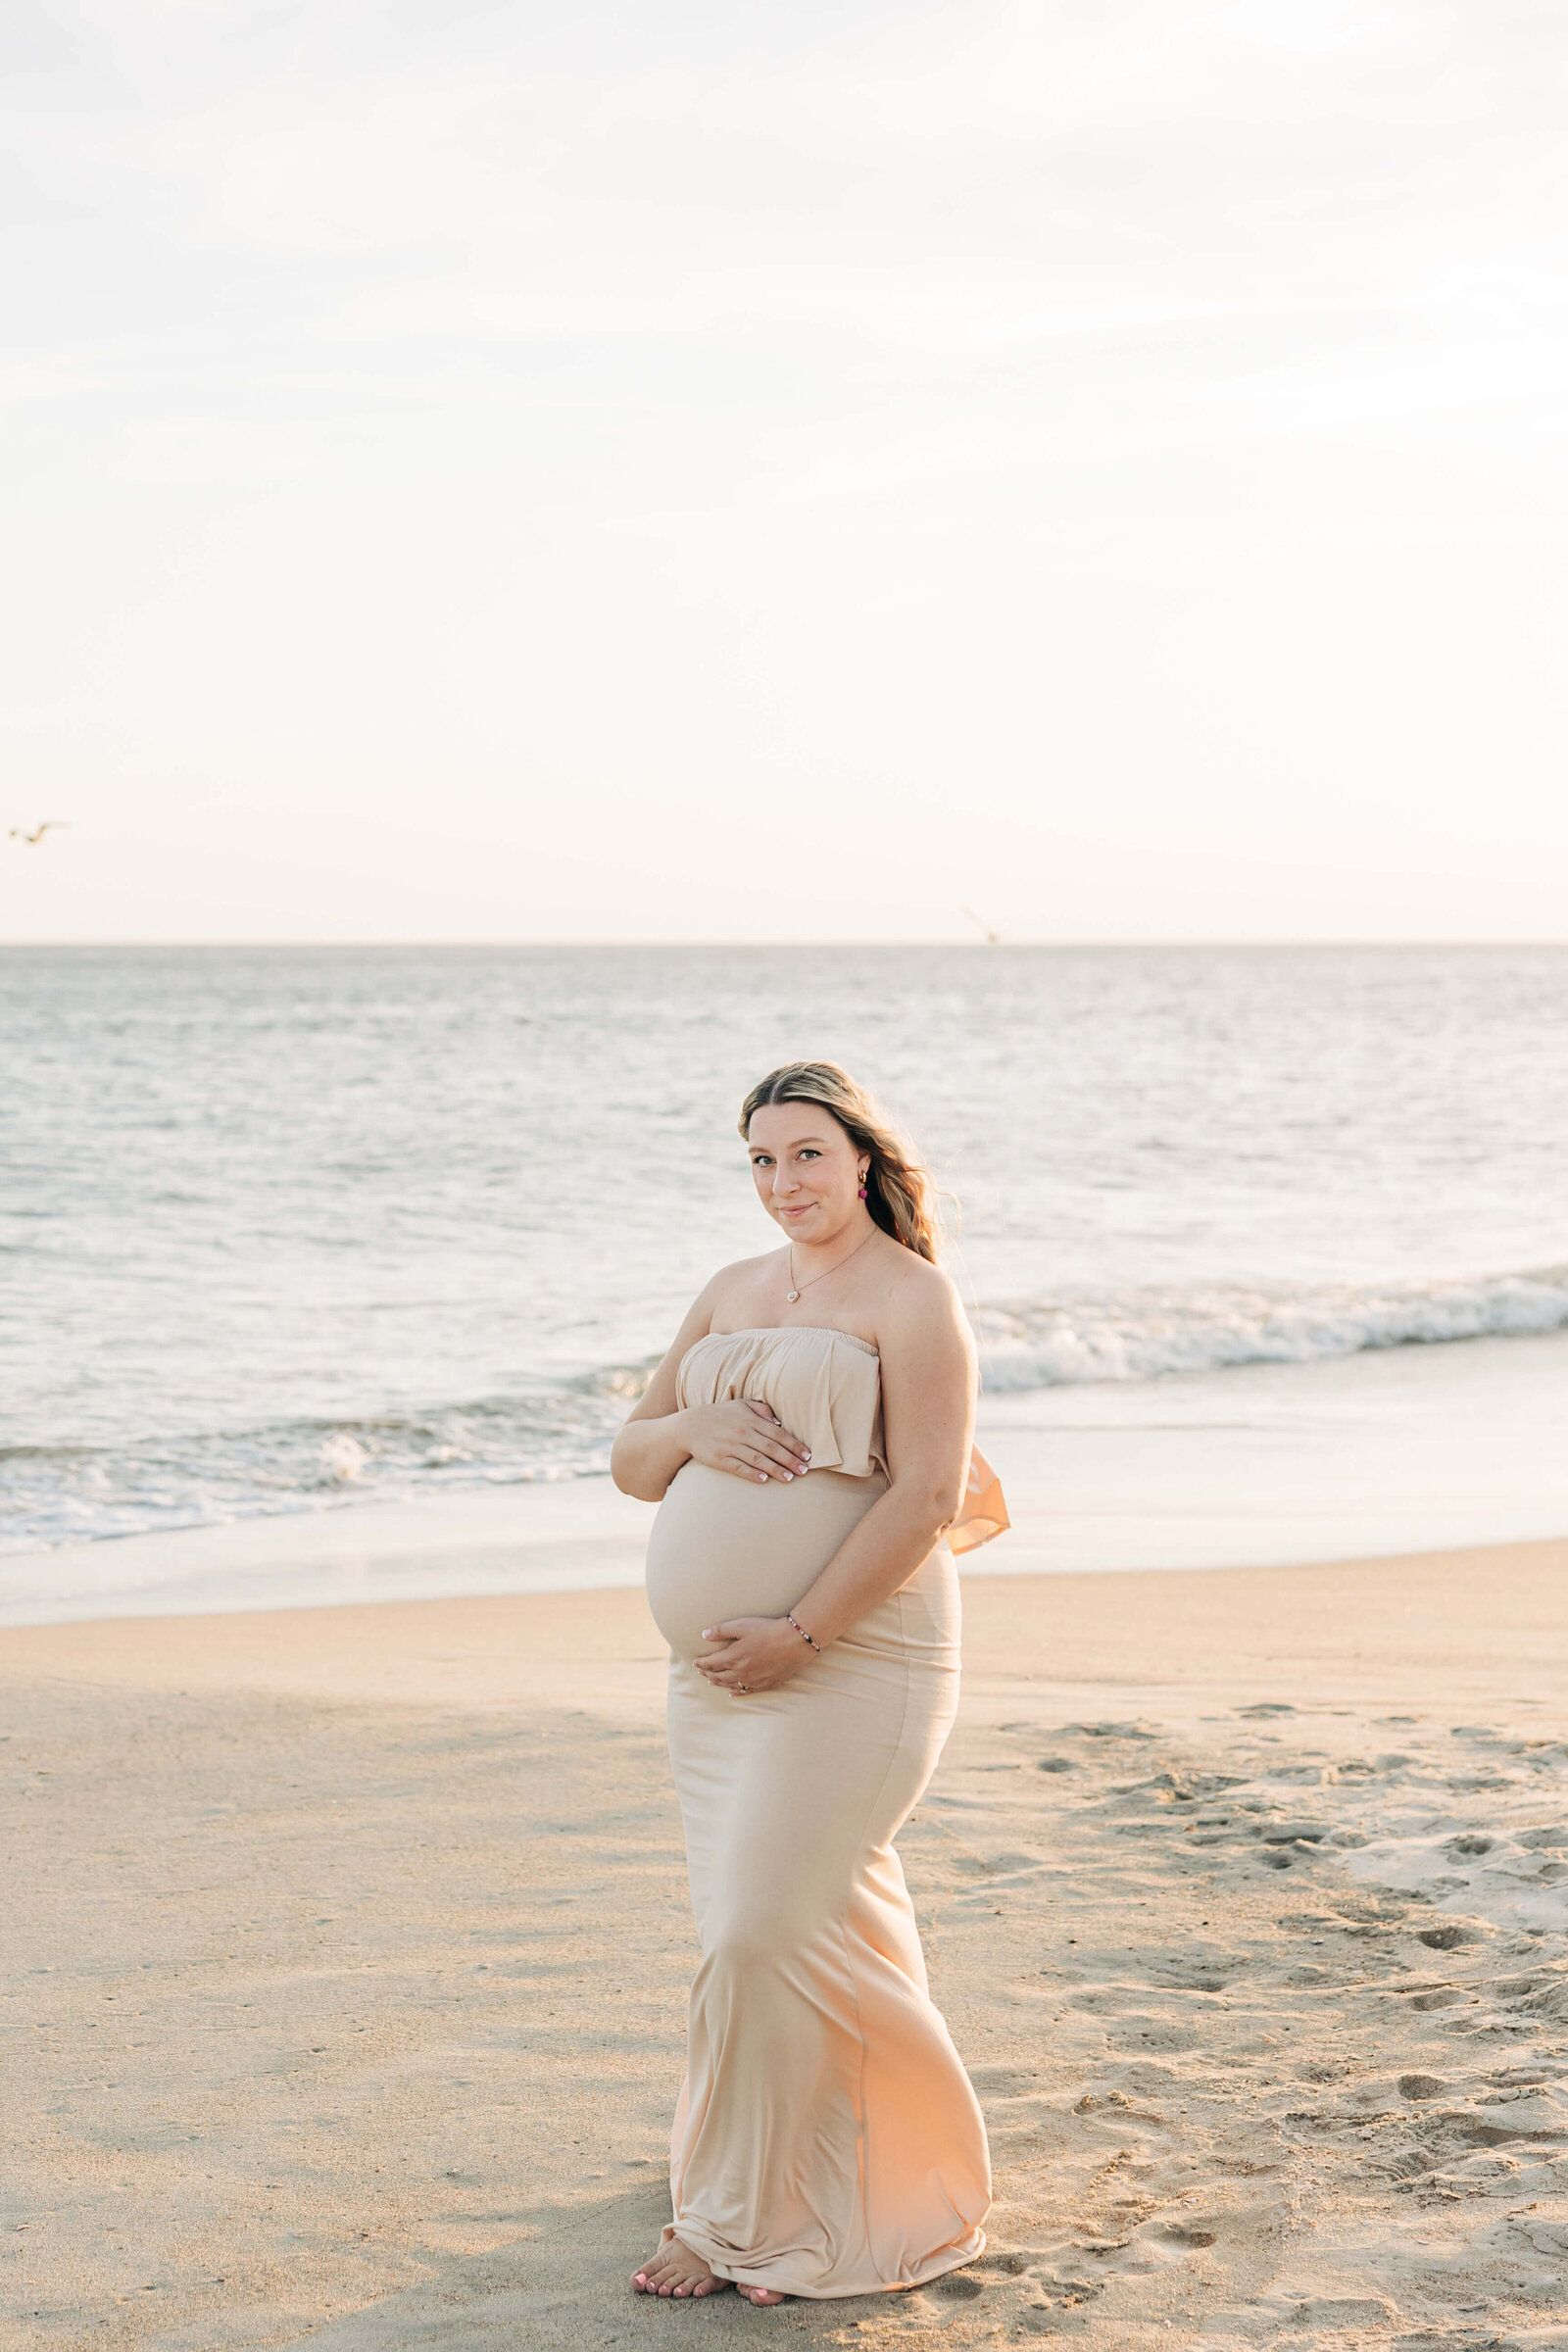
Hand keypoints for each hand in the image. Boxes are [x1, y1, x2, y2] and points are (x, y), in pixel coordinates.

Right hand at [679, 1399, 811, 1485]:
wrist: (688, 1426)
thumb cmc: (719, 1415)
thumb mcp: (740, 1405)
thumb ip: (761, 1410)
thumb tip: (779, 1423)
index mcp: (750, 1419)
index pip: (778, 1434)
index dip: (794, 1445)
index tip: (808, 1456)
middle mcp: (742, 1432)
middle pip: (771, 1448)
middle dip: (790, 1460)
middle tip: (804, 1471)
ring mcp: (730, 1446)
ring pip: (757, 1460)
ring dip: (775, 1469)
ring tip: (790, 1478)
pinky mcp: (719, 1459)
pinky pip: (738, 1467)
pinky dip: (751, 1473)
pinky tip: (763, 1479)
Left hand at [695, 1616, 811, 1693]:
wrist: (794, 1642)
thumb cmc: (767, 1630)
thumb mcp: (741, 1625)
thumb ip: (721, 1630)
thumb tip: (704, 1634)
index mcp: (732, 1658)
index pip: (710, 1663)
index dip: (701, 1663)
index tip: (695, 1661)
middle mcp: (740, 1672)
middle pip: (718, 1676)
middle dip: (707, 1673)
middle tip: (701, 1671)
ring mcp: (753, 1680)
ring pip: (730, 1684)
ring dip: (718, 1683)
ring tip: (711, 1681)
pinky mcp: (765, 1683)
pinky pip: (746, 1691)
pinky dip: (736, 1693)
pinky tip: (732, 1693)